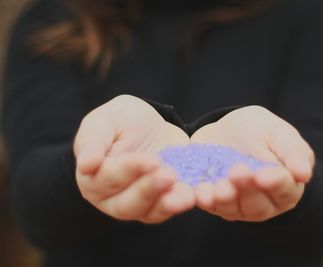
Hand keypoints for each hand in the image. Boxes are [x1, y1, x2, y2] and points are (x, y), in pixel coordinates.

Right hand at [74, 95, 193, 222]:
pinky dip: (181, 204)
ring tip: (186, 194)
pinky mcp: (159, 205)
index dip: (129, 170)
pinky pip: (168, 210)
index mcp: (93, 177)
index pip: (108, 178)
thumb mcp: (107, 119)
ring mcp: (136, 206)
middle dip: (149, 190)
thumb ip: (93, 138)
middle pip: (127, 203)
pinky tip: (194, 195)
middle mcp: (111, 198)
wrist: (152, 127)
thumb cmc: (124, 121)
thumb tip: (85, 164)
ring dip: (167, 203)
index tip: (151, 160)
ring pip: (149, 212)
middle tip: (169, 174)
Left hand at [190, 105, 314, 220]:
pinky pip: (211, 207)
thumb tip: (304, 174)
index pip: (284, 189)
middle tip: (237, 172)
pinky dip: (205, 200)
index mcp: (285, 186)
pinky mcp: (216, 202)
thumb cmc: (260, 130)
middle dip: (246, 190)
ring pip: (234, 210)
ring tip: (219, 186)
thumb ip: (292, 152)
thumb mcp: (278, 133)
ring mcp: (238, 205)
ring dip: (225, 199)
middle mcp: (264, 202)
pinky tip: (200, 192)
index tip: (263, 174)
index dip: (274, 183)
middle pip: (257, 205)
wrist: (227, 128)